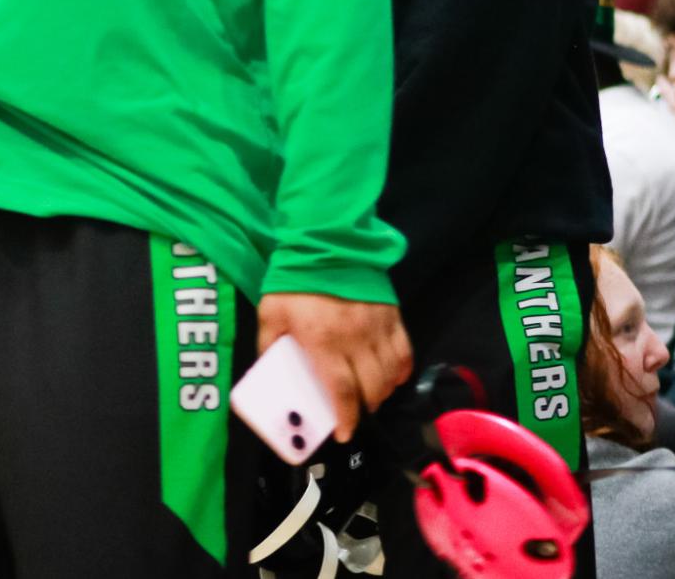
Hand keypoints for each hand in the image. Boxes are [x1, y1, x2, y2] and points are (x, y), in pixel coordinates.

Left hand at [257, 292, 413, 442]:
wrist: (325, 239)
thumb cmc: (294, 278)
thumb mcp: (271, 312)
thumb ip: (269, 343)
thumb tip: (270, 371)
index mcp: (324, 341)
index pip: (342, 391)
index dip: (346, 418)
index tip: (344, 434)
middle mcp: (356, 339)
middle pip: (371, 389)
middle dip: (364, 408)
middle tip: (353, 412)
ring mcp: (378, 327)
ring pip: (391, 375)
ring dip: (382, 392)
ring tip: (369, 396)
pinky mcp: (393, 316)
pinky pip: (405, 353)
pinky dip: (401, 371)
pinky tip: (392, 377)